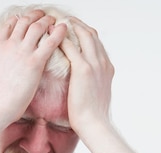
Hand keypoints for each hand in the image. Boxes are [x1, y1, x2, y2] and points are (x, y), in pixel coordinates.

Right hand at [0, 10, 67, 124]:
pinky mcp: (35, 63)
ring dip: (47, 20)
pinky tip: (64, 29)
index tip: (25, 19)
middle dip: (35, 16)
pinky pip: (50, 42)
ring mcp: (22, 52)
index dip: (19, 20)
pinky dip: (59, 33)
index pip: (9, 25)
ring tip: (55, 19)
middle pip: (24, 22)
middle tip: (43, 15)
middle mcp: (9, 45)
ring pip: (37, 27)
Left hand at [60, 18, 114, 139]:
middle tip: (64, 20)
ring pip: (84, 35)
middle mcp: (103, 63)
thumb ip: (93, 84)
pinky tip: (52, 35)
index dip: (85, 33)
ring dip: (70, 26)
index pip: (97, 43)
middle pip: (91, 34)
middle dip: (78, 24)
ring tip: (57, 22)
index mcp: (107, 68)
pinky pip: (72, 46)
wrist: (95, 124)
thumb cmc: (93, 116)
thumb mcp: (97, 95)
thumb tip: (85, 84)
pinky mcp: (83, 69)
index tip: (74, 29)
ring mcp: (95, 64)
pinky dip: (62, 38)